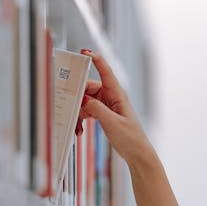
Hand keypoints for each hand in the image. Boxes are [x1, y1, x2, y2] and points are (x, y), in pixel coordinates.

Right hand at [76, 50, 152, 167]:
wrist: (137, 153)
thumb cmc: (131, 138)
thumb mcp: (112, 123)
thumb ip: (97, 109)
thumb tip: (84, 99)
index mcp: (117, 94)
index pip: (105, 71)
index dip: (95, 59)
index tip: (84, 52)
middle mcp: (112, 97)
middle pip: (88, 88)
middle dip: (77, 97)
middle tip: (69, 107)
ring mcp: (107, 105)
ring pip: (85, 100)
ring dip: (78, 112)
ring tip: (77, 125)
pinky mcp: (103, 113)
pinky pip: (87, 110)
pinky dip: (81, 118)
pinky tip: (80, 129)